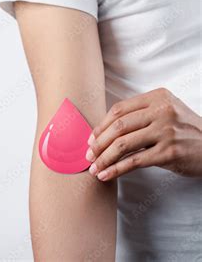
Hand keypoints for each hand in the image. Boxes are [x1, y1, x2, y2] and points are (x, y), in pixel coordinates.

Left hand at [85, 88, 201, 180]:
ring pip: (123, 144)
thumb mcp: (166, 113)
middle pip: (118, 127)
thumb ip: (140, 116)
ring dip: (104, 158)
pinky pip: (134, 161)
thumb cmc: (185, 131)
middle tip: (89, 155)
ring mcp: (166, 131)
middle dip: (98, 143)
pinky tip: (106, 175)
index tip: (91, 138)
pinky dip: (116, 169)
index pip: (119, 110)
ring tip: (94, 168)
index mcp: (158, 98)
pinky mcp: (169, 153)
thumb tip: (102, 132)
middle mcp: (162, 111)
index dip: (101, 125)